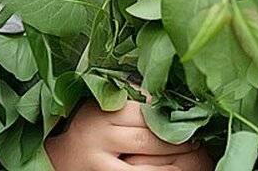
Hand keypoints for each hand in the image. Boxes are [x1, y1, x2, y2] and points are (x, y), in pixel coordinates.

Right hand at [44, 99, 206, 170]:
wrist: (59, 159)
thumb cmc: (89, 128)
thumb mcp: (102, 107)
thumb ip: (130, 98)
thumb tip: (168, 94)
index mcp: (103, 111)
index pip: (145, 110)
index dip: (170, 114)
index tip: (190, 115)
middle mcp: (100, 135)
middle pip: (150, 136)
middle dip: (178, 139)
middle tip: (198, 138)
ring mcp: (102, 162)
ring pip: (149, 162)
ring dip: (175, 160)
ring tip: (193, 155)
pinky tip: (175, 169)